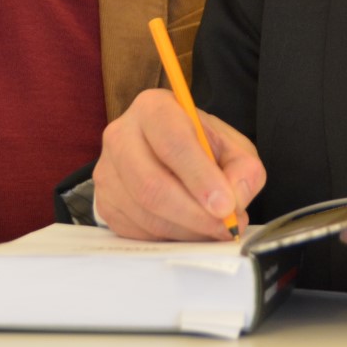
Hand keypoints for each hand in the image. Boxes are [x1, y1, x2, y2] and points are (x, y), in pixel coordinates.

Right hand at [93, 88, 266, 240]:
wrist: (163, 151)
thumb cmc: (198, 144)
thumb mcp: (230, 145)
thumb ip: (243, 169)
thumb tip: (235, 200)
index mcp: (153, 108)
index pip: (173, 143)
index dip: (200, 178)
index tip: (226, 206)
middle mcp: (121, 136)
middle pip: (152, 185)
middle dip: (195, 215)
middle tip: (225, 228)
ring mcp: (106, 171)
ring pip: (146, 214)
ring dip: (187, 231)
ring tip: (214, 229)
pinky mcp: (104, 202)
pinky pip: (137, 232)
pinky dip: (170, 238)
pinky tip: (190, 230)